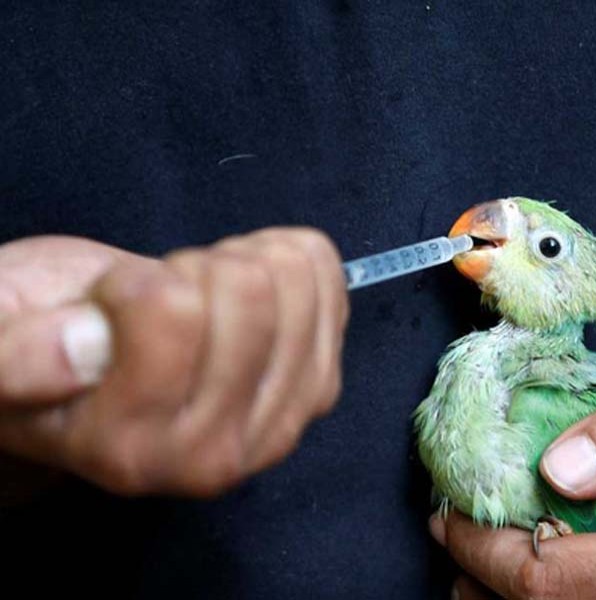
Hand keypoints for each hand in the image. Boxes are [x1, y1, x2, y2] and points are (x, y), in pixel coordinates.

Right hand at [0, 230, 347, 496]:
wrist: (103, 380)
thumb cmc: (42, 351)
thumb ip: (14, 358)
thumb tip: (83, 348)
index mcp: (131, 450)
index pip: (174, 310)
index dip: (132, 283)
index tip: (111, 307)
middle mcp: (217, 455)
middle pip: (248, 290)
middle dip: (189, 271)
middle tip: (160, 302)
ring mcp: (282, 422)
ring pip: (293, 277)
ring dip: (235, 263)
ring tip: (197, 297)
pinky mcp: (320, 385)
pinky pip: (325, 273)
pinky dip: (279, 255)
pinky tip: (241, 286)